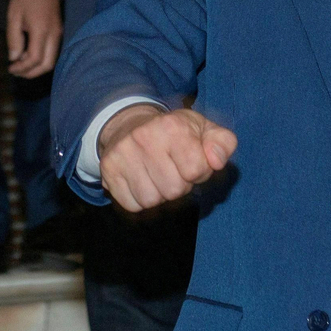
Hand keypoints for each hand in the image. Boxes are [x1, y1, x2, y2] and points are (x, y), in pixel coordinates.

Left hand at [7, 0, 61, 77]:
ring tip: (20, 64)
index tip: (10, 67)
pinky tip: (28, 54)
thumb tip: (14, 58)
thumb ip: (13, 39)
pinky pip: (52, 51)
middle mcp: (54, 34)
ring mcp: (58, 32)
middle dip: (31, 72)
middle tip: (16, 71)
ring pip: (52, 59)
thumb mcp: (13, 16)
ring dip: (37, 66)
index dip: (22, 68)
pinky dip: (42, 58)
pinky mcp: (59, 30)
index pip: (35, 59)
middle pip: (47, 64)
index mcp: (41, 30)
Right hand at [97, 105, 236, 212]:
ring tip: (157, 176)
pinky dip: (140, 200)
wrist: (130, 124)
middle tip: (173, 170)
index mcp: (173, 126)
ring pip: (152, 201)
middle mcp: (144, 137)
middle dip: (179, 185)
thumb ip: (222, 143)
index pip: (196, 170)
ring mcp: (123, 154)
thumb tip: (216, 161)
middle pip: (174, 190)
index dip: (199, 172)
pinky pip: (132, 206)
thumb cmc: (174, 132)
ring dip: (159, 195)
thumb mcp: (204, 130)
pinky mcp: (108, 170)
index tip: (191, 161)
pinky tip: (141, 181)